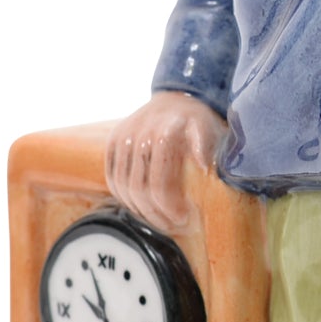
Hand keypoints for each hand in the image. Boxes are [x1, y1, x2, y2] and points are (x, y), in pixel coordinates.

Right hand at [104, 92, 224, 232]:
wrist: (178, 97)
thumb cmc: (198, 119)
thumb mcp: (209, 129)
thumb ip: (206, 144)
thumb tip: (203, 166)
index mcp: (163, 136)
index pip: (158, 185)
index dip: (168, 207)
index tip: (182, 218)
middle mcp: (138, 136)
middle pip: (138, 189)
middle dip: (154, 214)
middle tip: (170, 225)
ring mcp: (122, 138)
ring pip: (122, 187)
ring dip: (137, 209)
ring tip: (156, 219)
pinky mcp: (113, 140)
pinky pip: (111, 176)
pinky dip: (122, 195)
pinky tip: (139, 205)